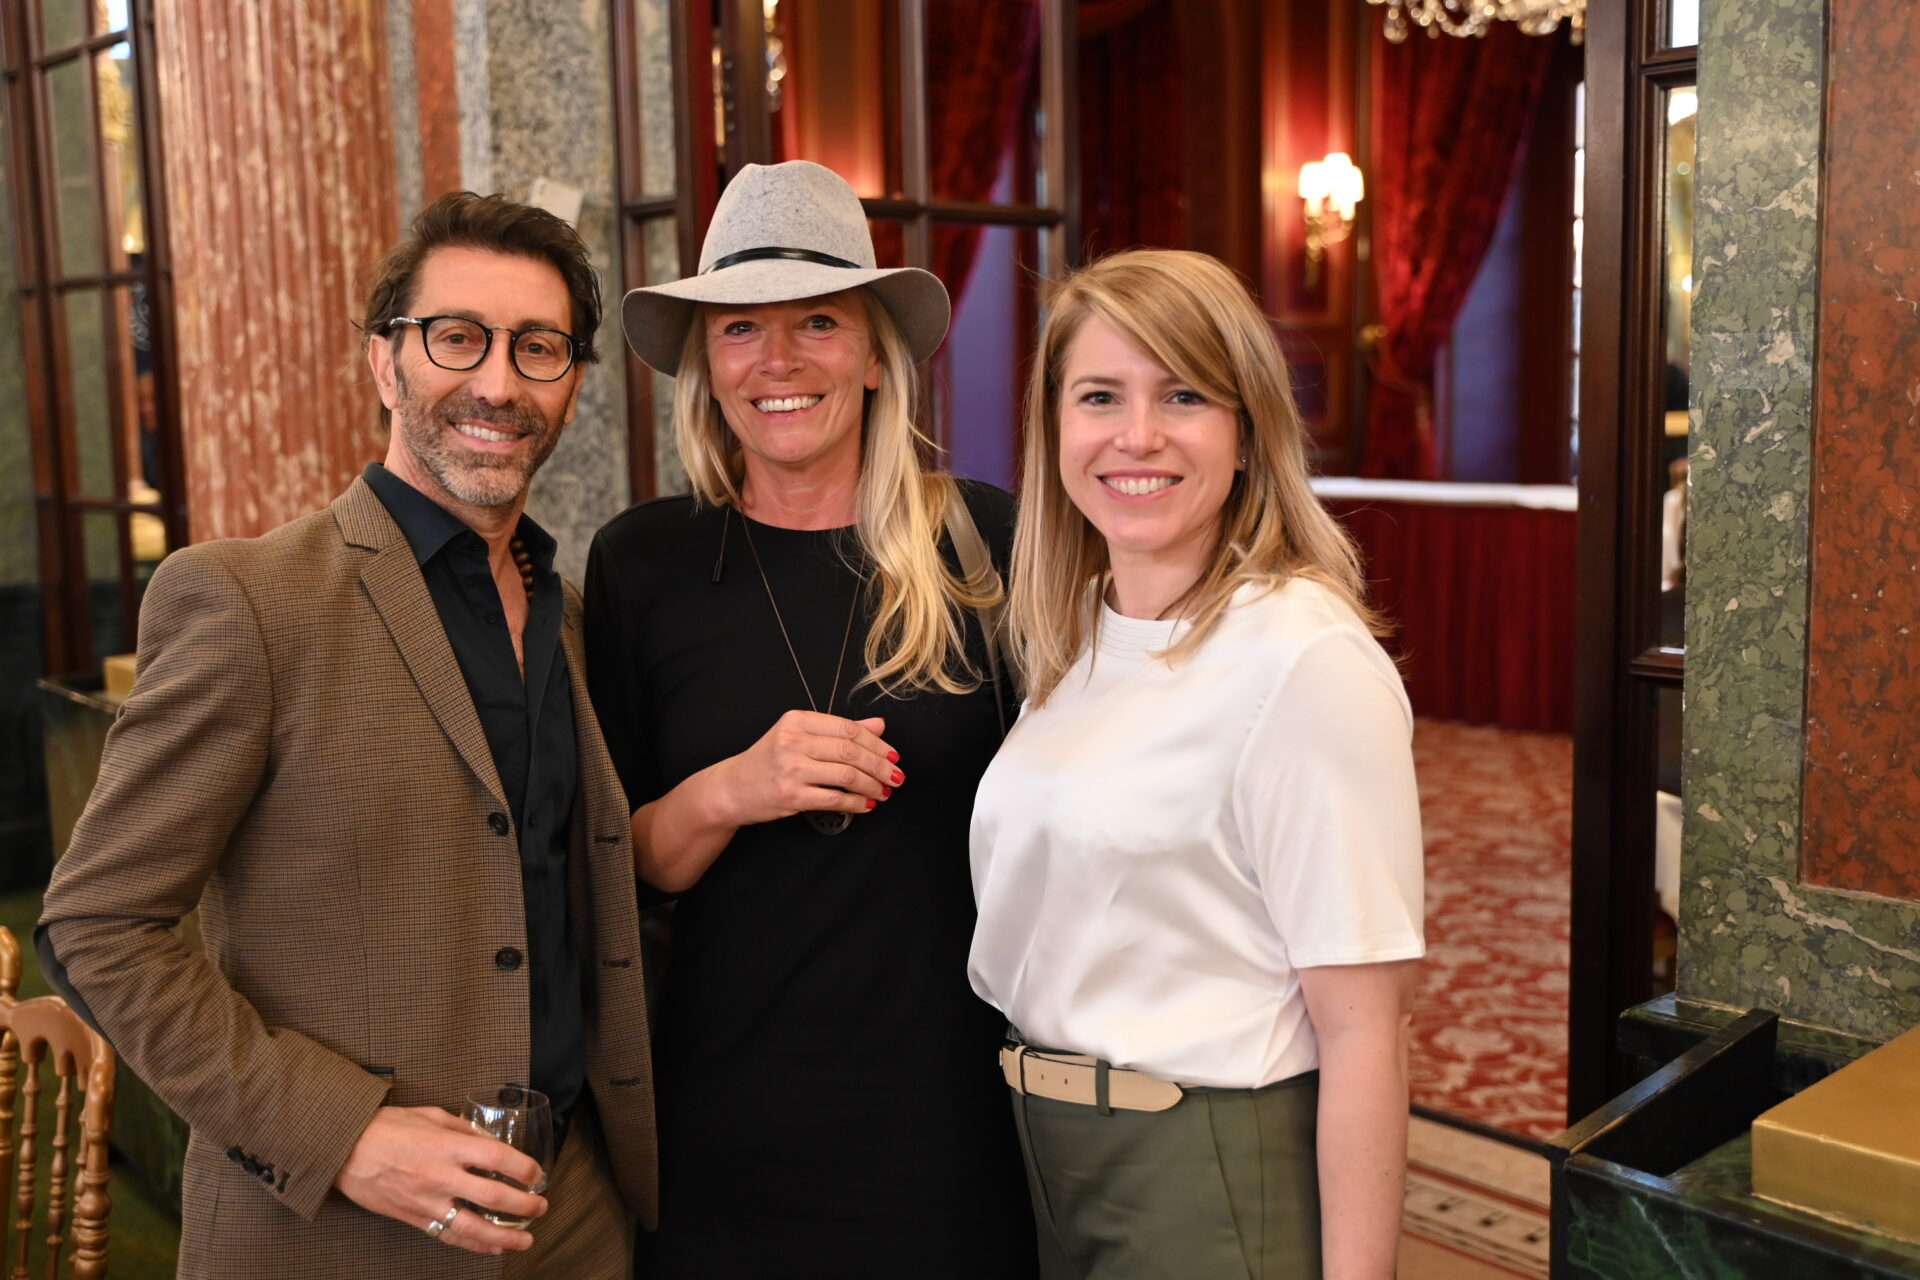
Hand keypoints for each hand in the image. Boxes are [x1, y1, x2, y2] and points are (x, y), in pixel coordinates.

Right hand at [333, 1106, 547, 1254]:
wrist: (344, 1150)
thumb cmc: (386, 1127)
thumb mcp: (430, 1115)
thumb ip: (463, 1129)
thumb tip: (490, 1141)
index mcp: (447, 1146)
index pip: (496, 1158)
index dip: (522, 1167)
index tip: (537, 1174)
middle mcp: (440, 1176)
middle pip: (492, 1196)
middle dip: (523, 1204)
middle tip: (541, 1206)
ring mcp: (426, 1202)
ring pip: (472, 1227)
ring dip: (504, 1236)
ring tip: (526, 1239)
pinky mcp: (414, 1218)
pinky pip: (448, 1235)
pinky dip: (473, 1245)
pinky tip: (491, 1248)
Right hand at [714, 712, 900, 826]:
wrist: (732, 788)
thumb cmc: (769, 761)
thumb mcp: (800, 737)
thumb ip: (839, 731)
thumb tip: (879, 725)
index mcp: (797, 720)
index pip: (848, 729)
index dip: (877, 743)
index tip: (893, 755)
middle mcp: (793, 741)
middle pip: (851, 751)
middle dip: (880, 766)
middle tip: (896, 776)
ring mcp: (791, 769)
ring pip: (846, 775)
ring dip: (872, 786)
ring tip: (883, 792)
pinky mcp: (791, 795)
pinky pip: (834, 798)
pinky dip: (856, 803)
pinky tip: (866, 805)